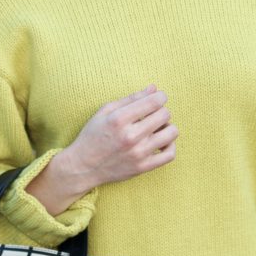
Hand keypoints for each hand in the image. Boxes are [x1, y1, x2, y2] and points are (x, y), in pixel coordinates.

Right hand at [64, 84, 178, 189]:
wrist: (83, 167)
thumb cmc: (93, 135)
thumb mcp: (106, 111)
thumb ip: (131, 98)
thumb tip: (154, 88)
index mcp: (119, 119)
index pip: (154, 102)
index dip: (160, 96)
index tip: (158, 98)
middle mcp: (130, 136)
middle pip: (164, 115)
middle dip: (162, 111)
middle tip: (153, 114)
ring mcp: (138, 153)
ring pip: (171, 133)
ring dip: (168, 127)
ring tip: (158, 128)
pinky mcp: (142, 167)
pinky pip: (170, 155)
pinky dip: (170, 146)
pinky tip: (161, 142)